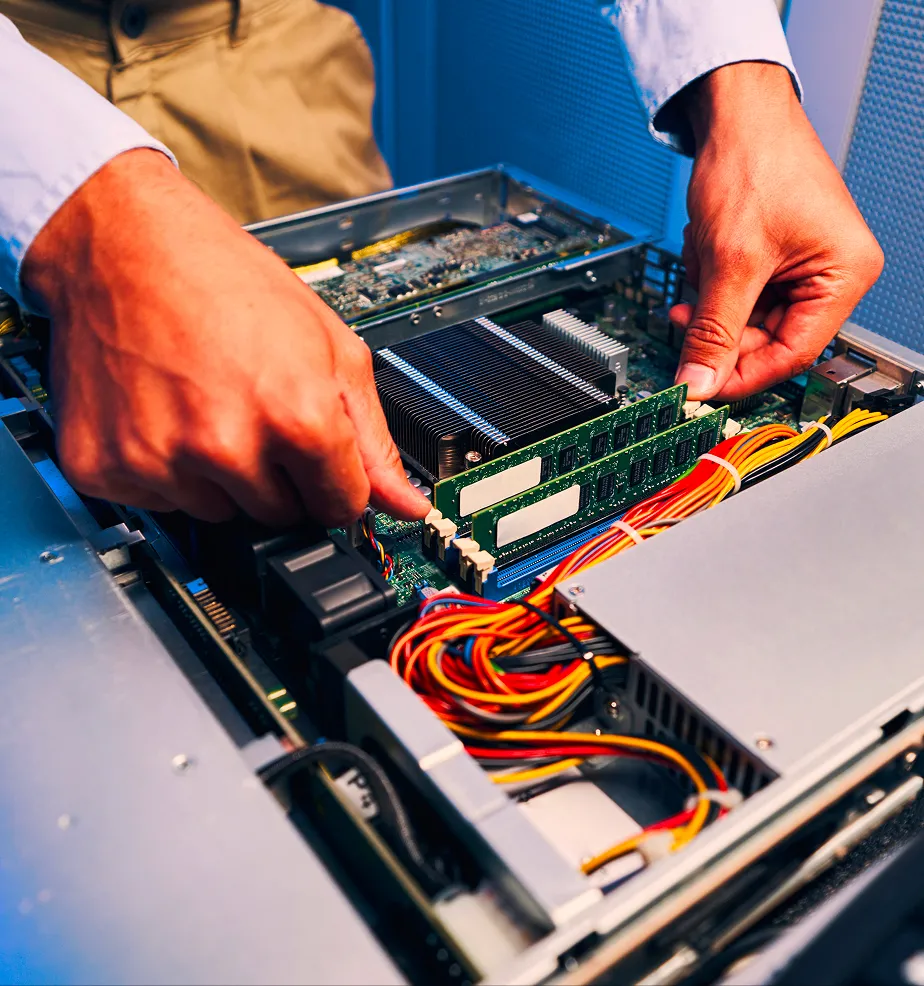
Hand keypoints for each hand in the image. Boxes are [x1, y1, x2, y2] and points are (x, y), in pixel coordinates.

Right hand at [22, 148, 428, 526]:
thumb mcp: (332, 348)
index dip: (336, 483)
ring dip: (221, 476)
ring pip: (219, 512)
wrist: (125, 243)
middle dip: (279, 476)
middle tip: (254, 411)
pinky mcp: (106, 466)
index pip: (341, 508)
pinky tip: (165, 414)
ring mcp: (161, 461)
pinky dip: (165, 470)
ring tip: (206, 405)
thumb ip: (373, 439)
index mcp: (296, 417)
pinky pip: (160, 504)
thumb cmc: (228, 280)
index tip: (321, 462)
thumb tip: (406, 505)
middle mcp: (227, 447)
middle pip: (280, 515)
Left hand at [670, 63, 883, 400]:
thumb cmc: (754, 161)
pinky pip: (734, 293)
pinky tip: (706, 244)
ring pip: (742, 317)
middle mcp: (829, 274)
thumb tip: (699, 383)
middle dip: (719, 323)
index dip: (741, 373)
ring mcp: (800, 266)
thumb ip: (715, 331)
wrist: (734, 111)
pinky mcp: (772, 256)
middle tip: (685, 314)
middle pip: (764, 338)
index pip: (793, 354)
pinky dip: (711, 276)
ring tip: (704, 253)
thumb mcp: (730, 261)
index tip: (700, 384)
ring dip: (712, 295)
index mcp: (844, 276)